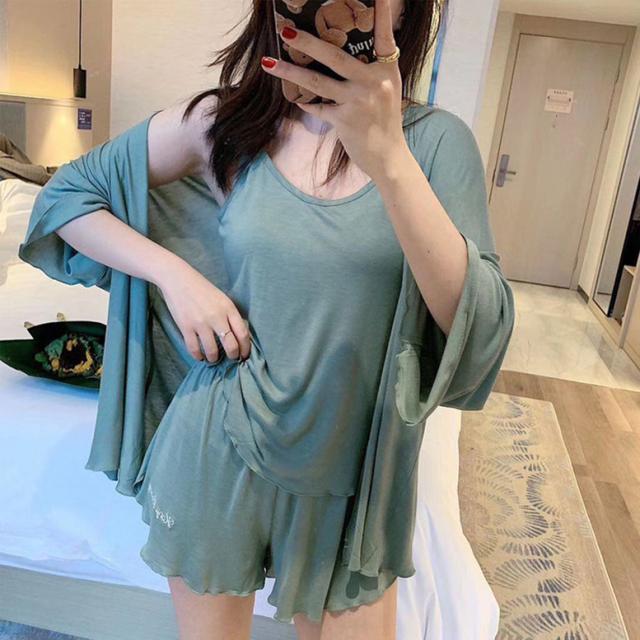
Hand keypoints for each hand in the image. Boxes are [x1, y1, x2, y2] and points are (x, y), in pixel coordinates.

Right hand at [158, 261, 250, 363]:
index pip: (243, 334)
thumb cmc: (202, 289)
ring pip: (212, 351)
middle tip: (231, 358)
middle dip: (233, 356)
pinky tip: (200, 357)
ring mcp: (200, 323)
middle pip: (231, 345)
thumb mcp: (222, 299)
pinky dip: (198, 356)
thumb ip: (230, 316)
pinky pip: (194, 348)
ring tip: (213, 358)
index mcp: (229, 309)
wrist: (178, 279)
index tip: (244, 355)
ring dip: (214, 358)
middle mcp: (217, 317)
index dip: (245, 348)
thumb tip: (238, 336)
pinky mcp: (186, 327)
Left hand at [260, 0, 407, 181]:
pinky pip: (318, 106)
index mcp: (387, 71)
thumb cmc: (384, 122)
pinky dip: (306, 103)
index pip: (384, 36)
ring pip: (317, 82)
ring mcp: (358, 101)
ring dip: (290, 72)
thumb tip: (342, 52)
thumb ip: (371, 71)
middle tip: (285, 29)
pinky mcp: (344, 120)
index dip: (382, 12)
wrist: (388, 158)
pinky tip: (294, 97)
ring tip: (269, 63)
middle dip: (307, 41)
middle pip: (335, 56)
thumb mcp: (386, 91)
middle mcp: (373, 82)